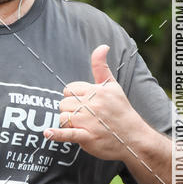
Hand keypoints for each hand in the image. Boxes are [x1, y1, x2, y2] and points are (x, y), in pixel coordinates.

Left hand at [45, 44, 146, 160]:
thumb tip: (103, 45)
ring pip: (63, 117)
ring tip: (82, 126)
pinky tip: (48, 132)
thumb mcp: (113, 86)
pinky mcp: (88, 137)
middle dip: (70, 110)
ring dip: (68, 122)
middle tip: (85, 117)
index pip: (69, 90)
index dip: (73, 97)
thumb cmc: (121, 110)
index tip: (84, 104)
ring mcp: (89, 121)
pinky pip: (68, 133)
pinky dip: (57, 134)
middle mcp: (92, 104)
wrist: (134, 137)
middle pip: (63, 104)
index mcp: (96, 91)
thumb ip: (101, 66)